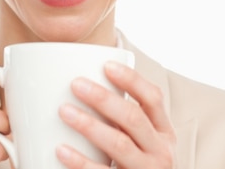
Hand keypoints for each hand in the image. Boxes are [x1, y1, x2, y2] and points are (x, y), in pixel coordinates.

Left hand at [57, 61, 176, 168]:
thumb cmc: (137, 165)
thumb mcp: (144, 142)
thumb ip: (126, 121)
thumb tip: (88, 85)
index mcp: (163, 132)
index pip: (153, 98)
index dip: (131, 79)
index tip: (106, 65)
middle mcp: (161, 151)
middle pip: (133, 118)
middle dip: (103, 98)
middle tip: (76, 84)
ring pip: (119, 144)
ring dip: (90, 125)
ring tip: (64, 111)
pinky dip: (80, 162)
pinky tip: (61, 150)